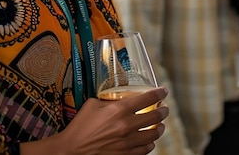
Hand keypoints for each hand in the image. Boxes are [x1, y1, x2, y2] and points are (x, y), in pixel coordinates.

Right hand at [21, 87, 168, 154]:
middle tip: (164, 108)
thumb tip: (114, 98)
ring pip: (153, 135)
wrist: (74, 150)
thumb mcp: (92, 104)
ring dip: (159, 128)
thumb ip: (107, 100)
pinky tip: (150, 140)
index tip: (163, 91)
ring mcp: (128, 142)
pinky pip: (146, 149)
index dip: (158, 93)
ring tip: (160, 125)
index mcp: (118, 109)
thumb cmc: (80, 126)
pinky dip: (150, 143)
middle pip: (154, 117)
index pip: (146, 99)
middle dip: (163, 111)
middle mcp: (127, 126)